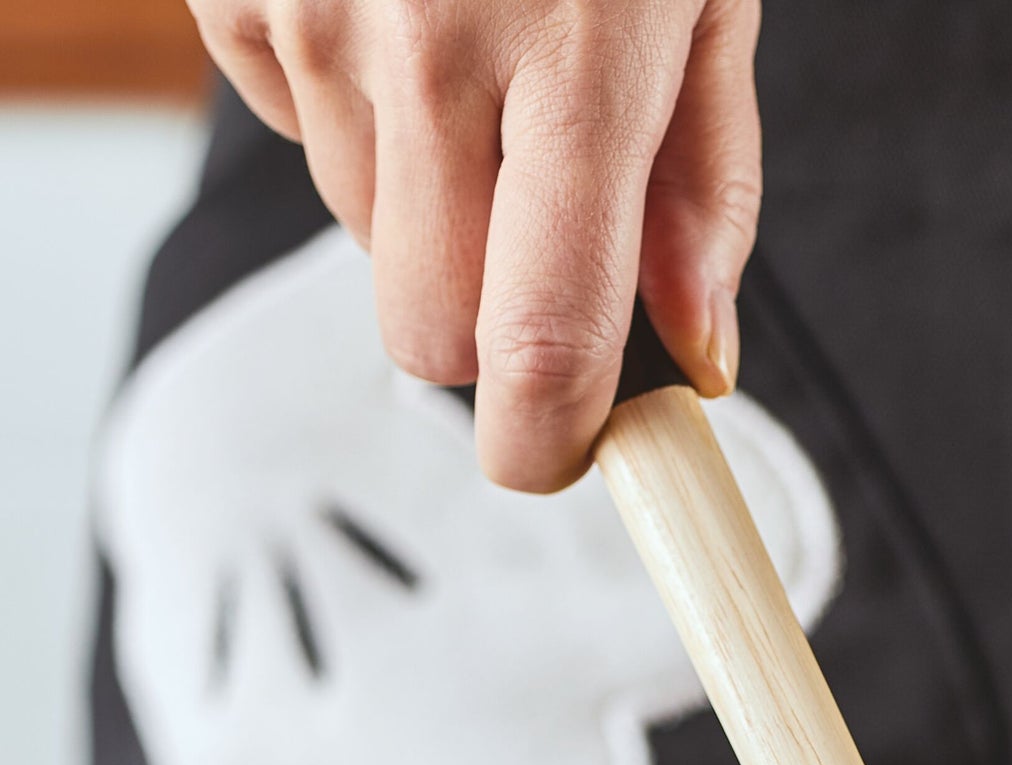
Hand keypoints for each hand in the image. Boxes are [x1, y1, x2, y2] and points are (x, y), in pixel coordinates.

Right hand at [191, 0, 761, 491]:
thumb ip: (701, 187)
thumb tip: (703, 358)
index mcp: (574, 64)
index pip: (536, 344)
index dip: (543, 443)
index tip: (562, 458)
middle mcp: (426, 47)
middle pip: (427, 331)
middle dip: (483, 329)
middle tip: (534, 244)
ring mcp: (309, 9)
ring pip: (365, 237)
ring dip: (426, 203)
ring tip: (472, 65)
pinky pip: (293, 133)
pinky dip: (351, 113)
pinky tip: (396, 11)